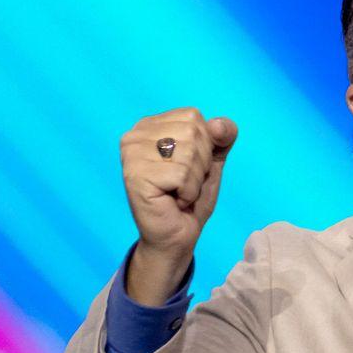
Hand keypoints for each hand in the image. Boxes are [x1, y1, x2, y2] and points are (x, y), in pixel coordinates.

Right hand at [118, 107, 236, 303]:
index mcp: (150, 125)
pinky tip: (173, 200)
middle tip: (184, 183)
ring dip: (194, 180)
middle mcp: (135, 135)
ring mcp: (131, 155)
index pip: (194, 116)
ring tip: (179, 192)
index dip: (205, 145)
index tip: (188, 166)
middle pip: (193, 132)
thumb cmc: (190, 197)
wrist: (176, 236)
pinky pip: (182, 175)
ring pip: (189, 152)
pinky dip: (188, 192)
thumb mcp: (212, 160)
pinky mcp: (135, 176)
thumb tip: (220, 125)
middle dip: (201, 163)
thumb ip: (221, 136)